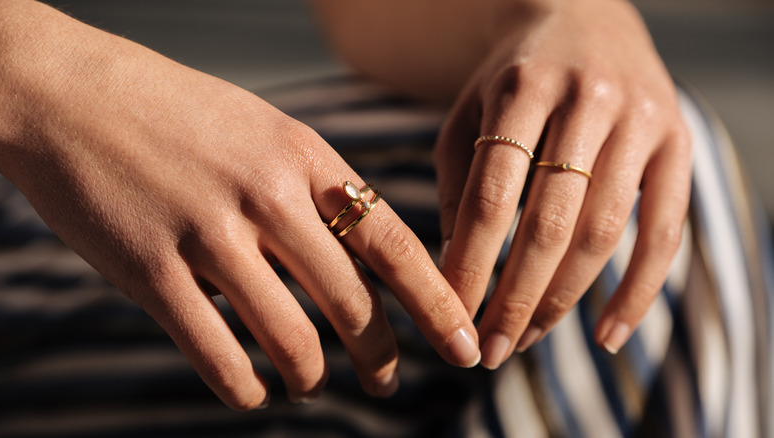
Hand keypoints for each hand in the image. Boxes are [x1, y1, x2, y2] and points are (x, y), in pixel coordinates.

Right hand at [0, 1, 479, 408]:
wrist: (67, 92)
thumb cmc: (174, 112)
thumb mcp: (263, 129)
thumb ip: (313, 189)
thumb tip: (357, 260)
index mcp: (305, 157)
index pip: (395, 244)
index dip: (436, 303)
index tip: (463, 343)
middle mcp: (268, 195)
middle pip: (352, 300)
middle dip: (381, 356)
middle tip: (388, 384)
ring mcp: (208, 233)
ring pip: (290, 334)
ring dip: (310, 375)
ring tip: (311, 384)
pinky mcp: (151, 269)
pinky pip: (215, 351)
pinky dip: (243, 386)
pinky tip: (251, 393)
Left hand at [434, 0, 690, 367]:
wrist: (583, 18)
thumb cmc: (513, 80)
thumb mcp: (469, 115)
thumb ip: (459, 185)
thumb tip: (455, 268)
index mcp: (523, 88)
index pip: (493, 196)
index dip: (472, 264)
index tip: (452, 316)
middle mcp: (587, 100)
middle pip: (550, 222)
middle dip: (515, 297)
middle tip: (489, 349)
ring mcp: (641, 119)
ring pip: (604, 232)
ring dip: (563, 300)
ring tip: (527, 338)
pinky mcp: (679, 141)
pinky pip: (666, 231)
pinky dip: (638, 291)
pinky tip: (606, 335)